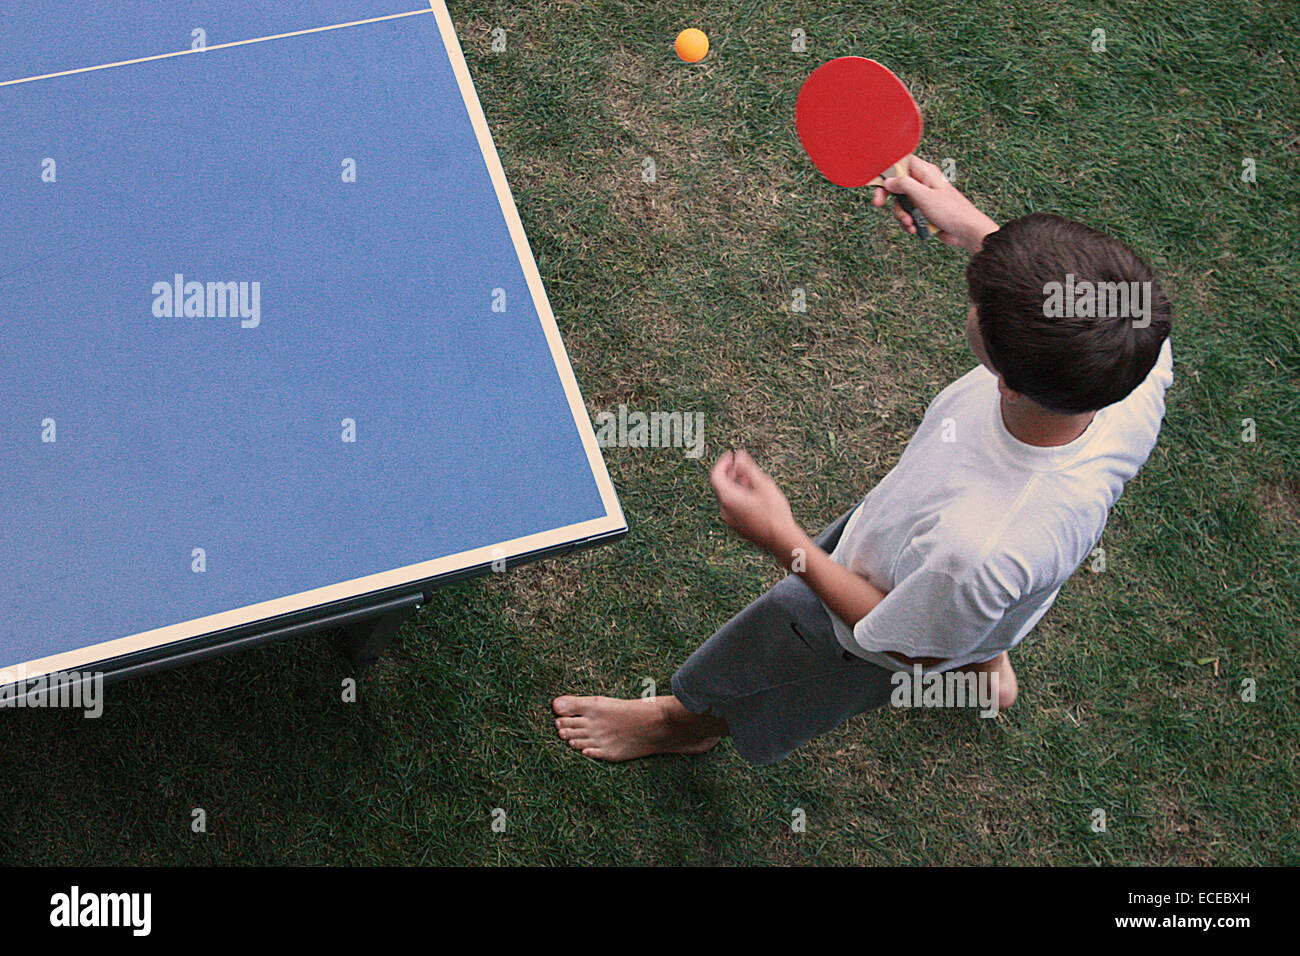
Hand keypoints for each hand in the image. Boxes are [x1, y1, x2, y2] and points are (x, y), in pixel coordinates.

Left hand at [708, 449, 801, 556]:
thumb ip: (748, 468)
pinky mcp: (738, 527)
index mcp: (728, 498)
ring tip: (751, 478)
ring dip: (735, 485)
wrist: (782, 540)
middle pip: (721, 486)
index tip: (731, 454)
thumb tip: (739, 455)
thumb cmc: (774, 513)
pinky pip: (732, 507)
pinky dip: (738, 496)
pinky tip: (754, 494)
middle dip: (730, 473)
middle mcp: (725, 510)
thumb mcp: (763, 485)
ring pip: (727, 497)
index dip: (723, 462)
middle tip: (742, 464)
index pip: (716, 475)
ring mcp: (730, 521)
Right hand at [871, 155, 998, 251]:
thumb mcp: (923, 196)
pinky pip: (908, 214)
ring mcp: (923, 197)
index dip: (888, 171)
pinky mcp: (924, 211)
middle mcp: (923, 182)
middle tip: (878, 204)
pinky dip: (908, 222)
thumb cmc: (950, 210)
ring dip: (901, 215)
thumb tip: (888, 181)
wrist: (966, 231)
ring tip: (910, 223)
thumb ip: (904, 185)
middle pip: (897, 184)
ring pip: (901, 202)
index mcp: (925, 172)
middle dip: (889, 197)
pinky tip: (914, 229)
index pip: (901, 163)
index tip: (878, 182)